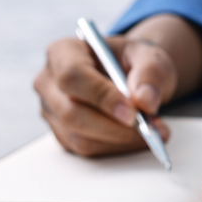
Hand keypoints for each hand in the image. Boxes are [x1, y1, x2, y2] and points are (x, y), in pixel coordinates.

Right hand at [34, 12, 201, 156]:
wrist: (126, 74)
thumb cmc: (130, 60)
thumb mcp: (147, 54)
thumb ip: (150, 72)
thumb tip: (146, 101)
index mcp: (62, 52)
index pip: (72, 76)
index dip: (101, 96)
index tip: (132, 112)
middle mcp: (48, 82)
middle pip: (71, 113)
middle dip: (114, 127)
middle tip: (149, 127)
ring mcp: (51, 111)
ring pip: (80, 138)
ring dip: (120, 141)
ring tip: (153, 131)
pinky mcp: (62, 134)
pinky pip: (87, 150)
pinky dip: (117, 147)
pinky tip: (138, 137)